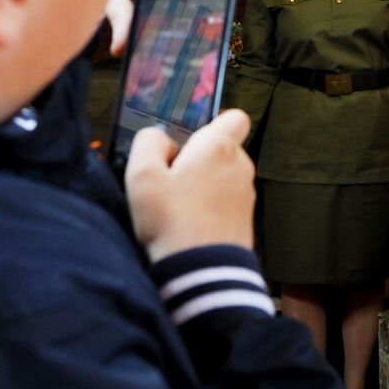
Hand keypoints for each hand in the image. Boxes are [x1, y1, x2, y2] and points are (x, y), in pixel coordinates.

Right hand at [124, 109, 254, 261]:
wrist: (202, 271)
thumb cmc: (171, 220)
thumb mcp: (142, 175)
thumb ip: (148, 143)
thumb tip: (160, 138)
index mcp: (219, 147)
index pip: (234, 117)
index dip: (212, 124)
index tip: (188, 143)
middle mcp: (240, 166)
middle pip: (222, 149)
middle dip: (199, 158)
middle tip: (172, 179)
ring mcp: (246, 194)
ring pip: (224, 176)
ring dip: (204, 184)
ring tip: (178, 206)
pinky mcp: (246, 219)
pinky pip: (226, 201)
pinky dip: (211, 206)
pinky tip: (190, 223)